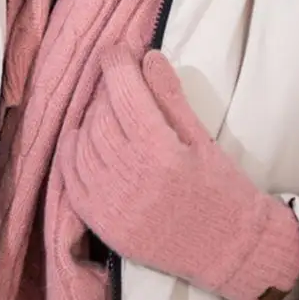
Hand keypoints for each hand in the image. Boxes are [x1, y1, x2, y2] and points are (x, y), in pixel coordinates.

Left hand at [58, 46, 298, 299]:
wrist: (228, 249)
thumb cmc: (220, 187)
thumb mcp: (202, 136)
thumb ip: (171, 96)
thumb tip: (148, 56)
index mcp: (162, 151)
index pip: (124, 93)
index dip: (116, 63)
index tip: (117, 50)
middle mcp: (132, 177)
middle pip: (101, 114)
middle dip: (108, 90)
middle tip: (120, 84)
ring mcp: (112, 203)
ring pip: (83, 142)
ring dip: (91, 119)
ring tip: (108, 112)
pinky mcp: (101, 224)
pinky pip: (70, 178)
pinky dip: (72, 152)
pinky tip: (83, 139)